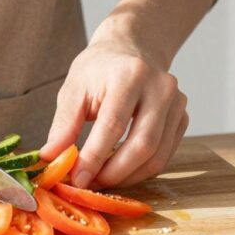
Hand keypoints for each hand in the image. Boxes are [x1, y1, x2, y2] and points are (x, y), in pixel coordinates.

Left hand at [41, 36, 188, 189]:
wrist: (132, 49)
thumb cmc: (99, 70)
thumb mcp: (74, 89)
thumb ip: (64, 125)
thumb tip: (51, 158)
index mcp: (130, 75)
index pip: (113, 124)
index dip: (95, 157)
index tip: (77, 179)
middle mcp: (160, 87)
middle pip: (143, 144)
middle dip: (114, 173)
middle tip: (91, 185)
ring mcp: (177, 103)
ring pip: (157, 156)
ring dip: (128, 177)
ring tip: (102, 181)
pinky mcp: (183, 117)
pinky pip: (165, 155)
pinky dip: (142, 170)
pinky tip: (120, 171)